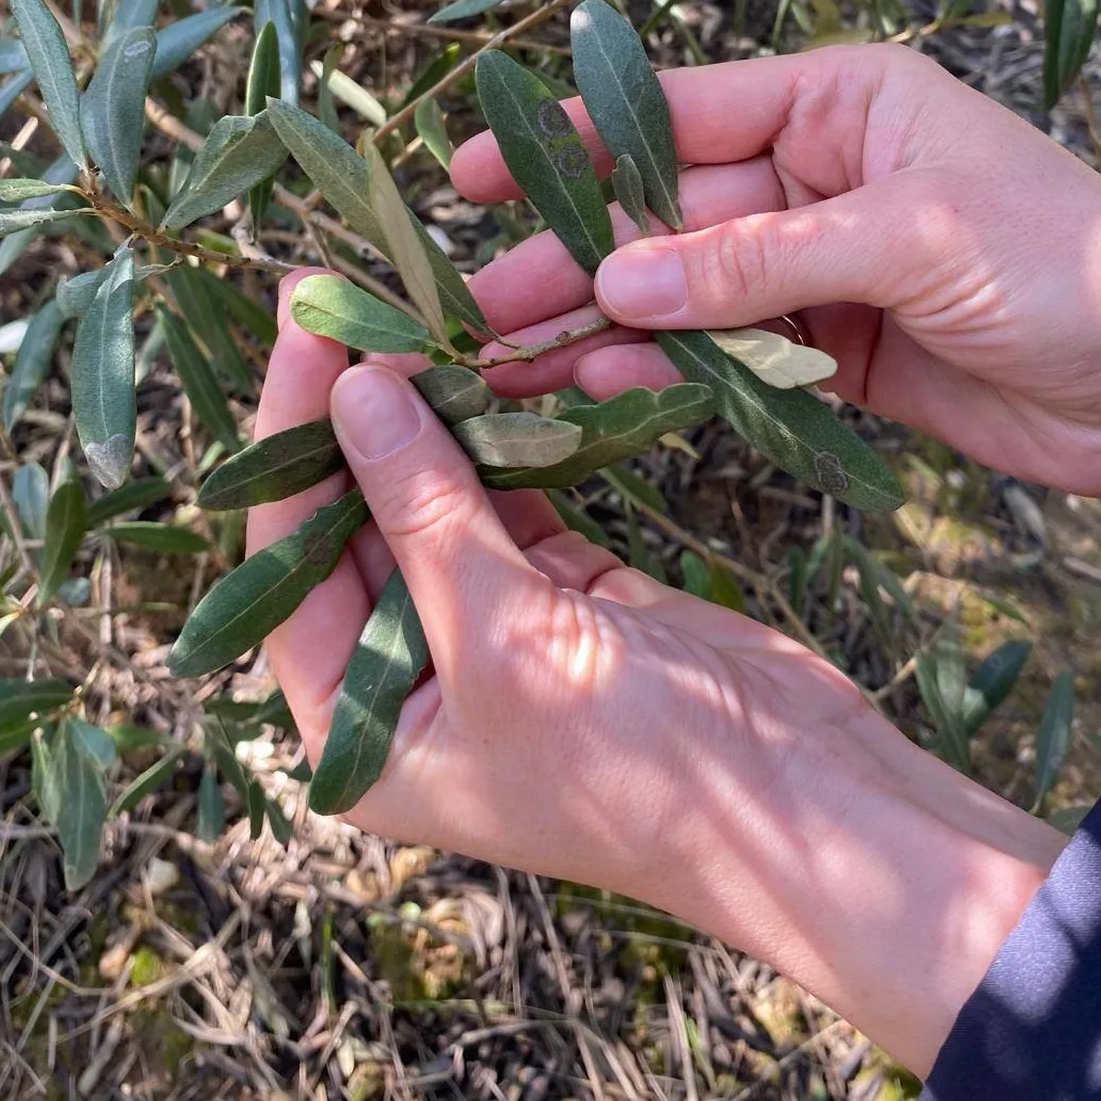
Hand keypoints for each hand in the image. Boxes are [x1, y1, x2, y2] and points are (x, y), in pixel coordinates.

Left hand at [253, 273, 1062, 1076]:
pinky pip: (513, 493)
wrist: (811, 802)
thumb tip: (355, 391)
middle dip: (355, 416)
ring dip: (432, 413)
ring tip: (412, 312)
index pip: (291, 568)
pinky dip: (507, 434)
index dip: (290, 448)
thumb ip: (428, 514)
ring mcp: (489, 630)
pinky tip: (488, 364)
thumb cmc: (647, 767)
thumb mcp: (511, 646)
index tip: (304, 332)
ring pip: (435, 498)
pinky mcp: (563, 590)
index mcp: (359, 731)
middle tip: (342, 297)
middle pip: (355, 522)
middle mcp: (406, 680)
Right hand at [453, 44, 1100, 496]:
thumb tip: (616, 282)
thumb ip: (759, 263)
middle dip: (572, 257)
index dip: (573, 145)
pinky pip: (729, 356)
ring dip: (602, 326)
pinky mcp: (832, 353)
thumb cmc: (1071, 266)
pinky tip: (602, 386)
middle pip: (665, 216)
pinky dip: (666, 371)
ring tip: (511, 365)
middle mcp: (817, 176)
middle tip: (478, 306)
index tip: (473, 173)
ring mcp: (821, 269)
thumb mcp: (911, 238)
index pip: (680, 115)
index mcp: (837, 104)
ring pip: (684, 293)